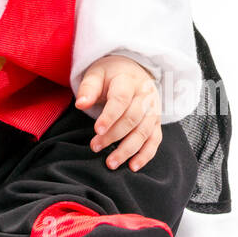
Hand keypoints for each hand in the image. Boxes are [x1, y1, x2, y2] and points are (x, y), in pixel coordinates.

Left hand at [75, 54, 161, 171]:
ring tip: (111, 163)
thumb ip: (88, 88)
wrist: (132, 70)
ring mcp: (154, 110)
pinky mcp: (156, 122)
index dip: (110, 116)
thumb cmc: (110, 74)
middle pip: (132, 118)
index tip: (97, 130)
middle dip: (114, 136)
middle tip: (95, 147)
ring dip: (128, 149)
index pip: (121, 99)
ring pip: (144, 132)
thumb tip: (80, 104)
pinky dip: (146, 155)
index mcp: (128, 81)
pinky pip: (155, 140)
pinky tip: (133, 166)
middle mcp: (145, 96)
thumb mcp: (96, 74)